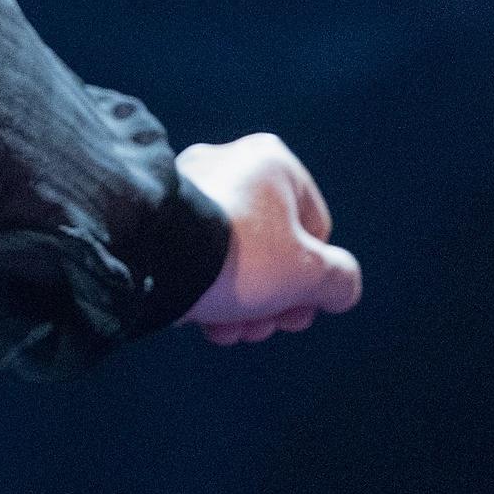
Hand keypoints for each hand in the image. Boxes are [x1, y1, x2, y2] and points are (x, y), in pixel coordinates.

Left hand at [174, 132, 362, 344]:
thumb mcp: (309, 274)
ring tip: (233, 332)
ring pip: (234, 258)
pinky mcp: (158, 216)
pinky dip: (208, 290)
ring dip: (243, 304)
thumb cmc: (241, 257)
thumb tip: (340, 287)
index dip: (314, 279)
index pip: (316, 229)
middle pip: (272, 247)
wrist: (153, 256)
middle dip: (273, 299)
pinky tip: (208, 324)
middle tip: (264, 328)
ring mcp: (188, 188)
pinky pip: (198, 256)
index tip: (298, 311)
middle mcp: (228, 162)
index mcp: (271, 162)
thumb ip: (338, 280)